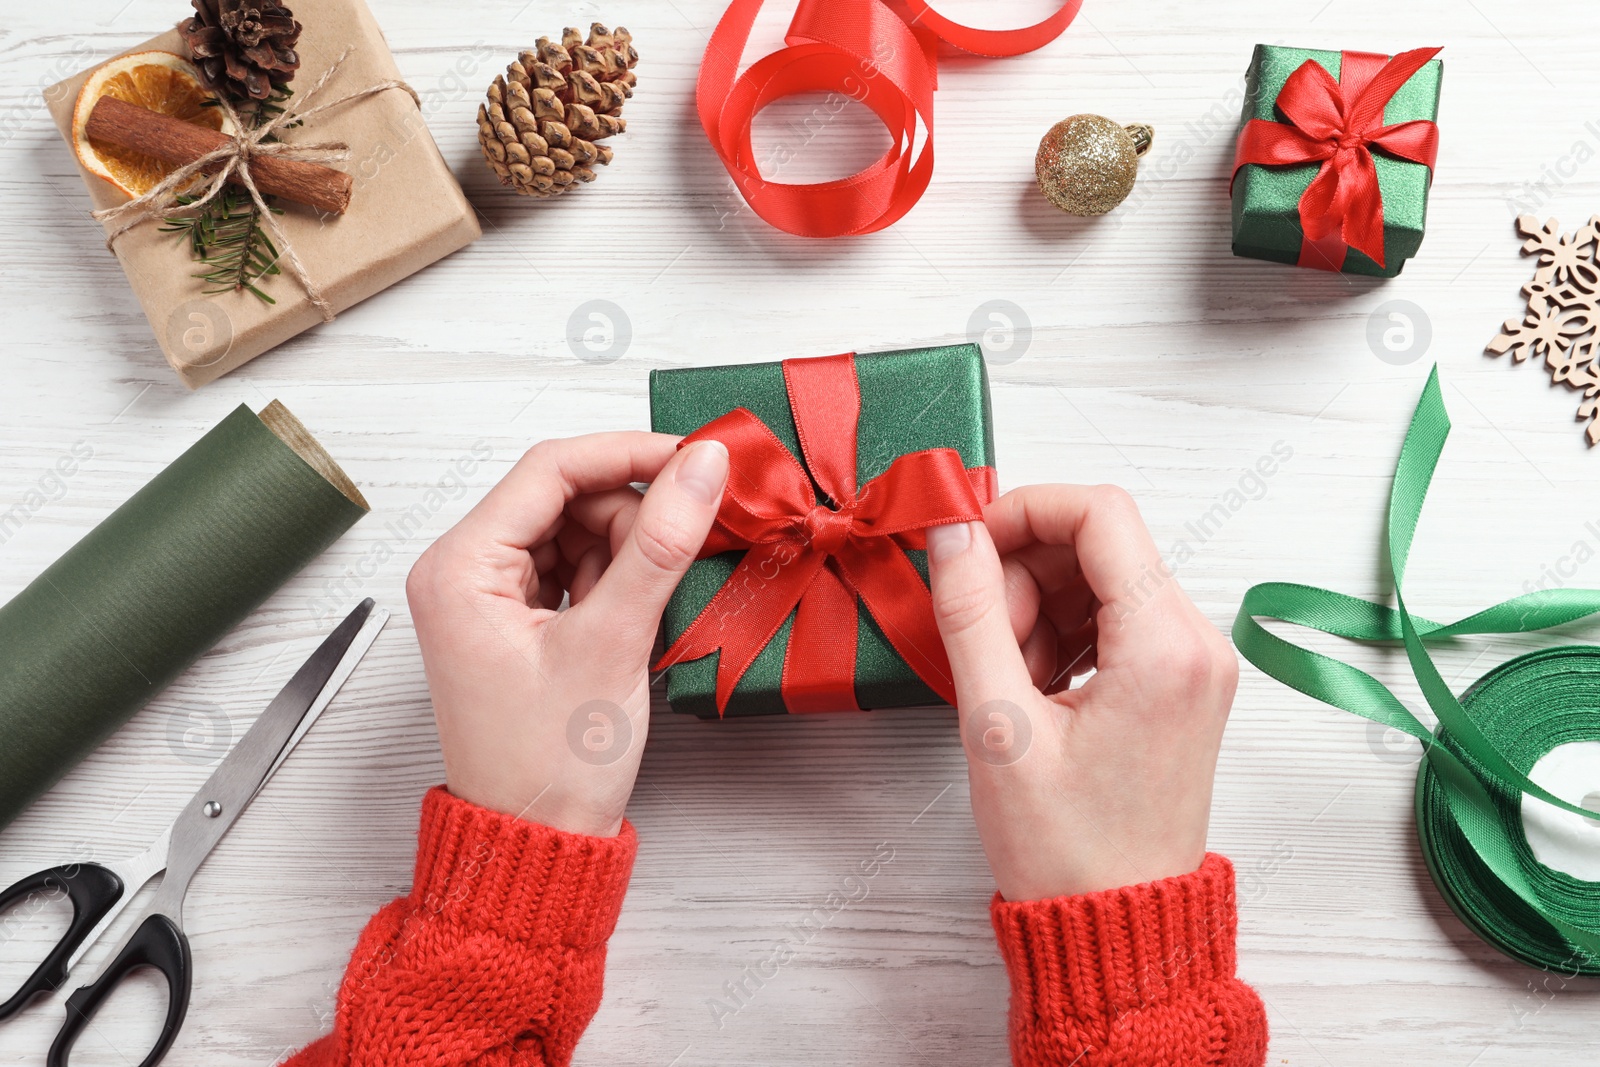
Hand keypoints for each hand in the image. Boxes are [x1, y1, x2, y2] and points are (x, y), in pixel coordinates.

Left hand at [405, 432, 728, 836]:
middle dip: (631, 514)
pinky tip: (636, 614)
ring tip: (652, 604)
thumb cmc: (547, 767)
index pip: (550, 468)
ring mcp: (489, 599)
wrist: (537, 846)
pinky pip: (577, 570)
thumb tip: (700, 467)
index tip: (694, 458)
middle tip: (686, 545)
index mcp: (459, 567)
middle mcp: (463, 573)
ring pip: (577, 531)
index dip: (628, 454)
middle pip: (564, 497)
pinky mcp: (518, 623)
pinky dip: (617, 580)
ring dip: (628, 551)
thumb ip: (660, 544)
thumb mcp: (612, 642)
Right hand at [924, 485, 1237, 900]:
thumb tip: (953, 533)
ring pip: (1102, 578)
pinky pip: (1115, 617)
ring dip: (1038, 606)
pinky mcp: (1180, 682)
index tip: (968, 544)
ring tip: (1009, 679)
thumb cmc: (1068, 853)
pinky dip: (1063, 632)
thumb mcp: (999, 727)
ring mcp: (1195, 663)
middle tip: (983, 640)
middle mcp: (1199, 643)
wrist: (1116, 928)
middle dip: (1023, 572)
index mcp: (1166, 647)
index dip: (1023, 511)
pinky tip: (1033, 687)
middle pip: (1099, 543)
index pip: (1100, 513)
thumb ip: (970, 614)